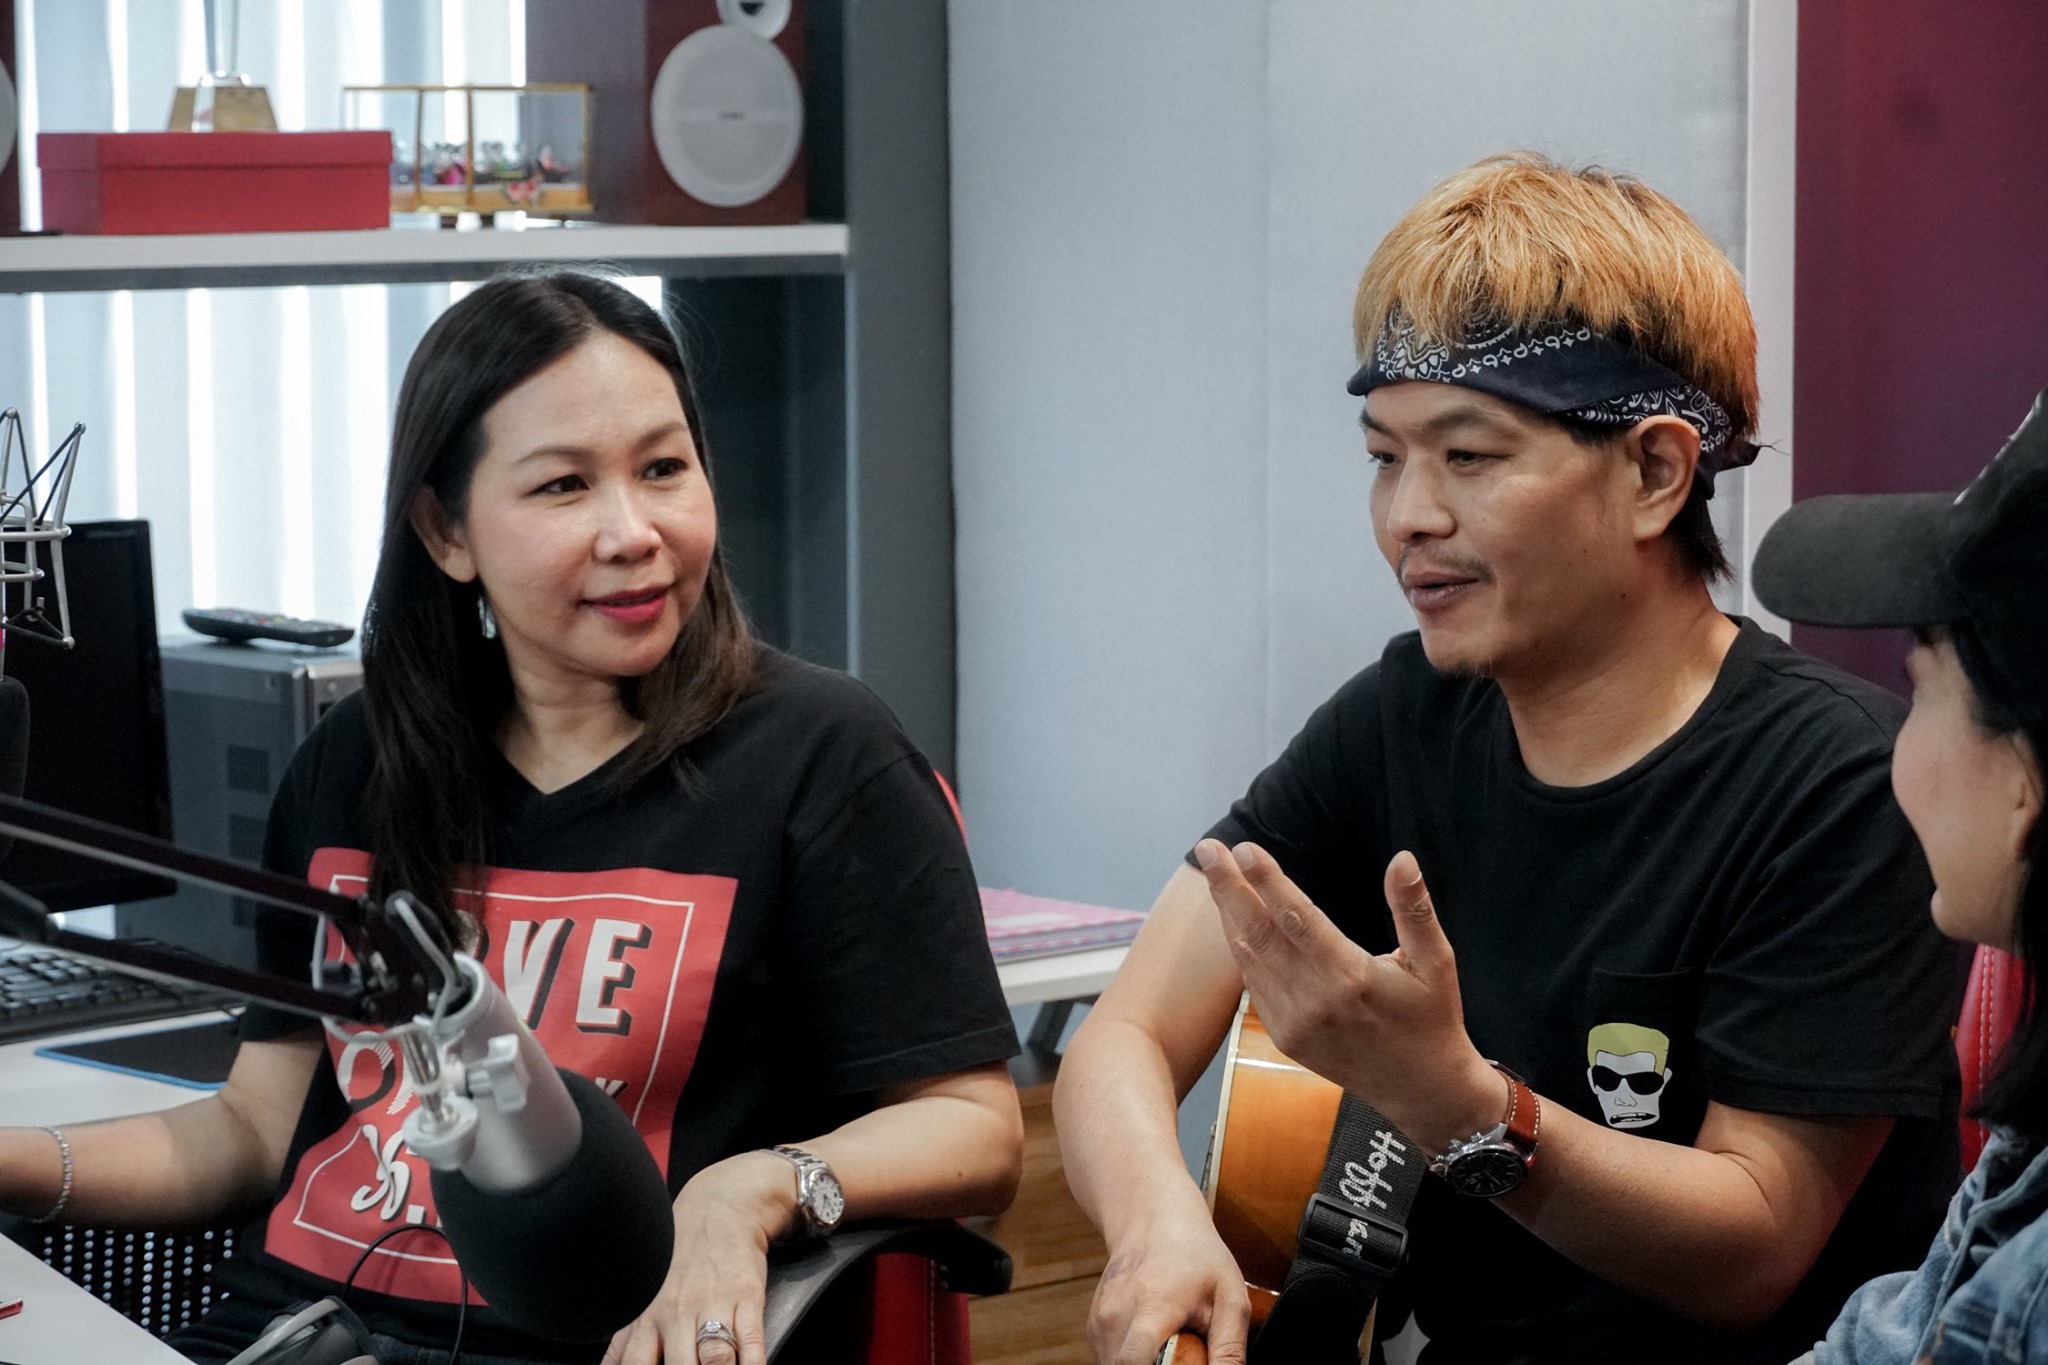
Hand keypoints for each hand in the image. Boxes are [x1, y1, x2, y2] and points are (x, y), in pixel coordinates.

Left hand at [601, 1151, 793, 1364]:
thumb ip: (625, 1343)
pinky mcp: (747, 1295)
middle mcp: (677, 1315)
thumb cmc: (680, 1259)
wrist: (720, 1207)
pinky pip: (751, 1339)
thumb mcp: (644, 1297)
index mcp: (647, 1320)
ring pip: (715, 1359)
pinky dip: (754, 1362)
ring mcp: (713, 1305)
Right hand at [1087, 1194, 1250, 1364]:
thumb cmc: (1196, 1256)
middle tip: (1182, 1353)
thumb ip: (1229, 1349)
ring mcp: (1100, 1321)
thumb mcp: (1230, 1297)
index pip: (1133, 1363)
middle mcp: (1116, 1314)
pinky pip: (1111, 1360)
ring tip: (1170, 1343)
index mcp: (1152, 1306)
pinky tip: (1152, 1338)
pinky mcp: (1093, 1328)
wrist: (1153, 1218)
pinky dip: (1132, 1359)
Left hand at [1193, 841, 1500, 1152]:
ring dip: (1229, 912)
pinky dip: (1240, 947)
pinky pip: (1254, 984)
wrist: (1420, 1090)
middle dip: (1230, 887)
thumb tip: (1402, 859)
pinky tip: (1233, 918)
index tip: (1244, 848)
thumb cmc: (1431, 1019)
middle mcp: (1315, 1000)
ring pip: (1249, 957)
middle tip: (1208, 848)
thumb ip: (1414, 909)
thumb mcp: (1436, 963)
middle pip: (1259, 932)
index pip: (1297, 917)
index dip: (1268, 880)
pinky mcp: (1285, 1037)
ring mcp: (1294, 1023)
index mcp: (1352, 977)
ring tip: (1215, 872)